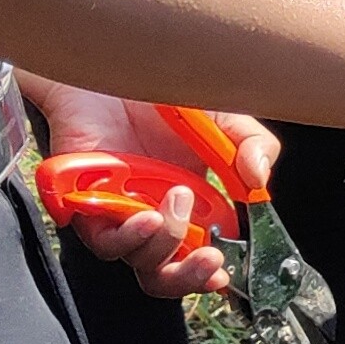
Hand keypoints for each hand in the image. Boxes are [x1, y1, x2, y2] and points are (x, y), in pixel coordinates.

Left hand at [19, 78, 275, 298]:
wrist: (114, 66)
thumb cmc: (164, 94)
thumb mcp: (224, 116)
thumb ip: (250, 144)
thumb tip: (258, 182)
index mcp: (189, 205)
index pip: (199, 254)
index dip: (211, 275)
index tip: (226, 272)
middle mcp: (152, 215)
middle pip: (164, 274)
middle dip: (188, 277)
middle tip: (210, 258)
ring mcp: (119, 212)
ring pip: (136, 260)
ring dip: (163, 243)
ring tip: (176, 201)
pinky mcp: (86, 202)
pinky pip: (103, 239)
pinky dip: (127, 236)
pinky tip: (146, 214)